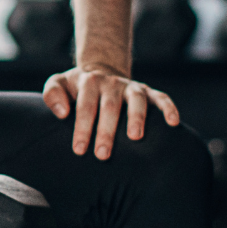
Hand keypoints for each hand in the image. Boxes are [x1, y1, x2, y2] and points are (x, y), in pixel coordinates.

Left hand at [42, 66, 180, 158]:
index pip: (85, 106)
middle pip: (110, 106)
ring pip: (137, 100)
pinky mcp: (148, 91)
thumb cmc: (75, 88)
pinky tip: (173, 123)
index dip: (83, 127)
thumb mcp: (58, 83)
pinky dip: (169, 108)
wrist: (99, 73)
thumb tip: (63, 113)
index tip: (80, 150)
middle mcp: (112, 84)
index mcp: (89, 83)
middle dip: (107, 130)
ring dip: (137, 117)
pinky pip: (161, 98)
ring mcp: (131, 87)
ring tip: (136, 137)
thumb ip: (52, 94)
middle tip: (103, 154)